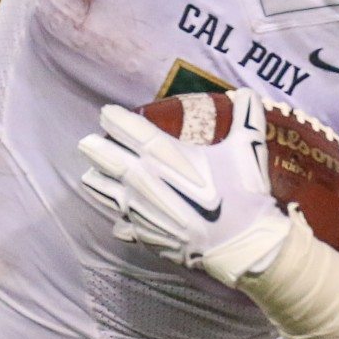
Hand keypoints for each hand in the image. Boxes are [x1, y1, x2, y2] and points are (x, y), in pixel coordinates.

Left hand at [77, 89, 289, 285]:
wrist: (239, 246)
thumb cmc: (241, 193)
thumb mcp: (249, 149)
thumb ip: (247, 116)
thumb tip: (247, 92)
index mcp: (162, 154)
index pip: (125, 128)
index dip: (112, 118)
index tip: (107, 114)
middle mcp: (141, 179)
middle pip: (104, 158)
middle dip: (94, 147)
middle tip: (89, 142)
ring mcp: (138, 210)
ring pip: (103, 191)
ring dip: (96, 179)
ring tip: (93, 174)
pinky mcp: (143, 234)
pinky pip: (121, 222)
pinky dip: (120, 216)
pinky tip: (122, 216)